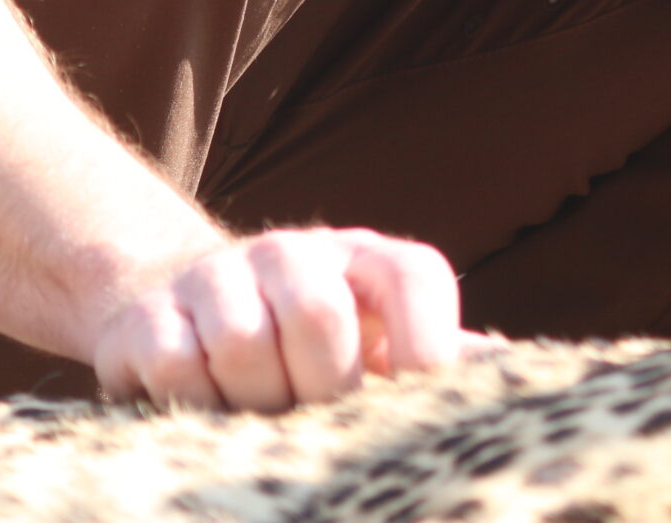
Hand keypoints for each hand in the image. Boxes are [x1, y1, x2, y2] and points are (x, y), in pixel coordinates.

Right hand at [92, 226, 468, 412]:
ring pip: (241, 343)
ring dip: (254, 406)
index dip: (423, 349)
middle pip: (317, 313)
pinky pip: (176, 366)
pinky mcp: (147, 315)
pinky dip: (194, 407)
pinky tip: (206, 412)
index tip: (407, 401)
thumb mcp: (386, 350)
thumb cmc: (319, 357)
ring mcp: (216, 276)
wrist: (194, 327)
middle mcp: (295, 252)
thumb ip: (447, 365)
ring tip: (261, 418)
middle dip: (321, 389)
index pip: (415, 278)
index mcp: (368, 260)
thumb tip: (523, 380)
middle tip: (313, 418)